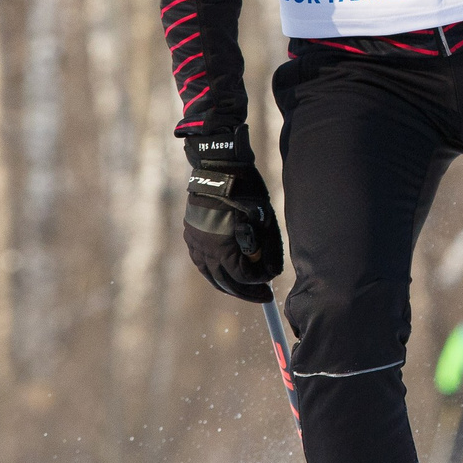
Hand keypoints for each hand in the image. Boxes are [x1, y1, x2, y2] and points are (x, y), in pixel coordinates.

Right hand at [181, 128, 283, 302]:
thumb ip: (267, 248)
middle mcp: (204, 247)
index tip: (269, 288)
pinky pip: (200, 261)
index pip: (241, 277)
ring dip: (227, 284)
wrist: (219, 166)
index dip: (258, 285)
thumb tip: (271, 273)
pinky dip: (213, 270)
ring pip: (209, 274)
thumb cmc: (247, 190)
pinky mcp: (190, 233)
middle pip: (224, 282)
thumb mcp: (264, 218)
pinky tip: (223, 272)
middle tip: (261, 297)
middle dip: (244, 292)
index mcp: (222, 245)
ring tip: (242, 289)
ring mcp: (194, 240)